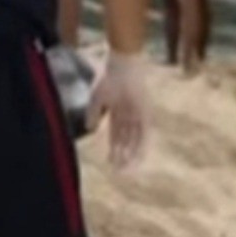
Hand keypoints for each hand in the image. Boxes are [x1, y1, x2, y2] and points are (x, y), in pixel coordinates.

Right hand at [86, 51, 148, 169]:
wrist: (122, 65)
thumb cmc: (107, 77)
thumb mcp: (96, 97)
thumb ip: (93, 113)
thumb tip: (89, 129)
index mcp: (118, 113)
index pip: (117, 136)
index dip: (114, 149)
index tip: (110, 162)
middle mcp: (130, 117)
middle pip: (127, 141)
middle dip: (122, 156)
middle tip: (119, 172)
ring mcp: (139, 116)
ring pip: (136, 140)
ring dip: (131, 155)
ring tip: (126, 168)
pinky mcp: (146, 114)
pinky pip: (145, 133)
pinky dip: (141, 145)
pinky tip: (138, 157)